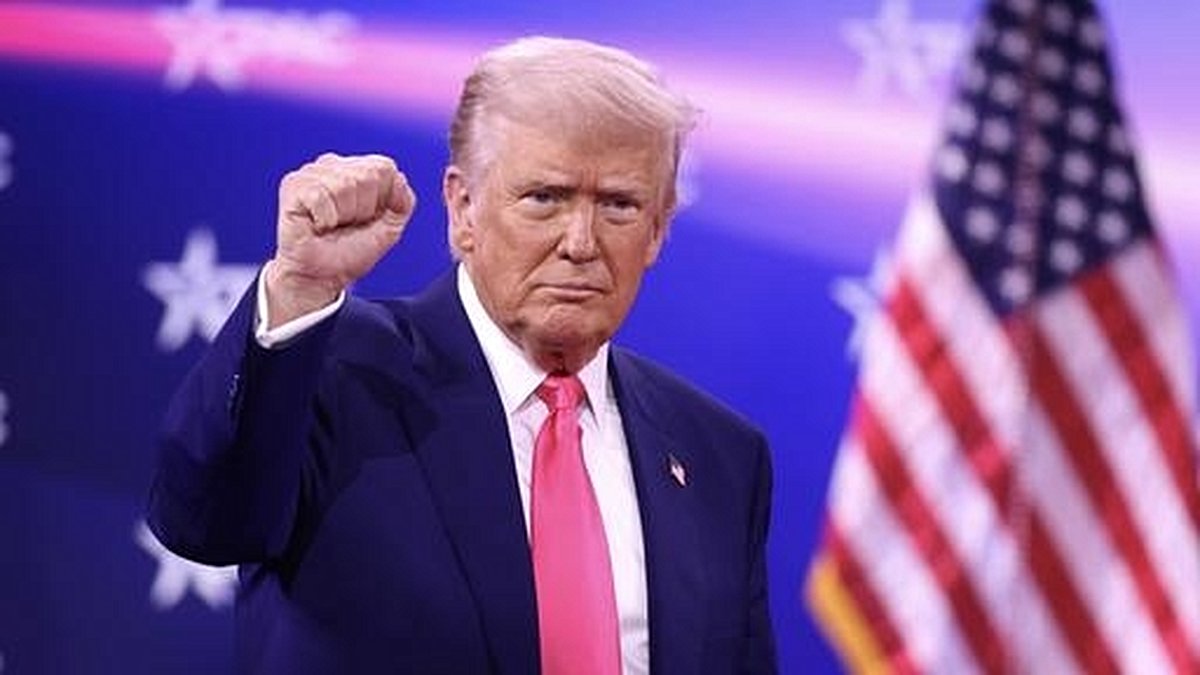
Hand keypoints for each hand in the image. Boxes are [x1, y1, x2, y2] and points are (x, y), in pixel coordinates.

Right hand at [266, 153, 415, 326]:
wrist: (322, 277)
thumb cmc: (350, 251)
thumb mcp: (390, 227)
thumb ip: (403, 200)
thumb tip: (399, 177)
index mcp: (357, 169)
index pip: (384, 167)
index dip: (382, 201)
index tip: (366, 219)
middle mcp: (333, 164)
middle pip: (367, 176)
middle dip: (362, 210)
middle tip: (346, 225)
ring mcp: (311, 173)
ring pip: (344, 185)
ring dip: (342, 216)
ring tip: (330, 225)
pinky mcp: (293, 186)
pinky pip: (321, 197)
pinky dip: (324, 220)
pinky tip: (316, 225)